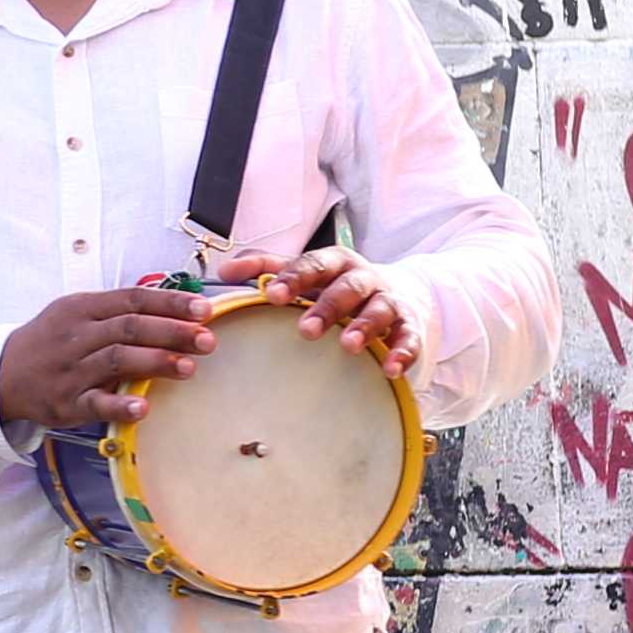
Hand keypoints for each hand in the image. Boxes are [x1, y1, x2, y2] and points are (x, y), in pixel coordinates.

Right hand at [0, 285, 210, 433]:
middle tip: (206, 340)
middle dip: (172, 332)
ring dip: (155, 363)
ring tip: (189, 368)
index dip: (170, 304)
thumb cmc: (52, 341)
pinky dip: (120, 404)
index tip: (203, 310)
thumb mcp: (77, 313)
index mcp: (82, 308)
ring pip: (116, 360)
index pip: (133, 300)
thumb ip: (119, 311)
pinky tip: (144, 407)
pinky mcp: (67, 403)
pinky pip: (95, 403)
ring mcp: (71, 370)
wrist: (3, 374)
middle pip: (129, 328)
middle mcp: (76, 336)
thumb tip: (176, 307)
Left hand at [215, 241, 421, 378]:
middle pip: (347, 286)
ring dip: (364, 326)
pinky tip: (391, 369)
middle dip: (328, 306)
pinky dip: (402, 352)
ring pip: (379, 309)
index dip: (294, 278)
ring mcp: (387, 301)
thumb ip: (266, 269)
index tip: (272, 295)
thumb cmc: (335, 284)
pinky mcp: (408, 325)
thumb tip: (223, 272)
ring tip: (348, 346)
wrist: (397, 289)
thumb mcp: (304, 272)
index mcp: (334, 263)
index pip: (314, 264)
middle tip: (306, 330)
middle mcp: (363, 278)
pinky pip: (408, 337)